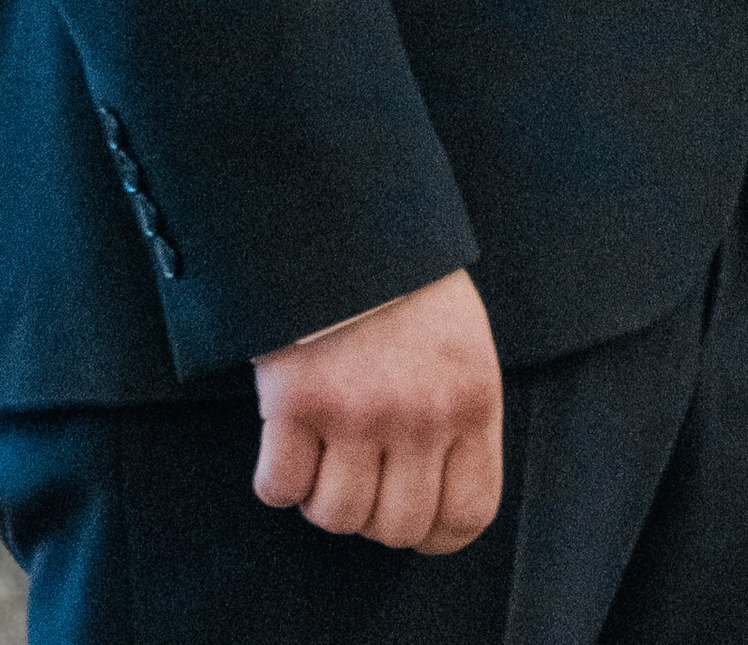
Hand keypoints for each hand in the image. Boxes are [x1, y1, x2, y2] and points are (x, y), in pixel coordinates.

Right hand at [252, 269, 501, 553]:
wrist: (342, 214)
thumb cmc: (405, 283)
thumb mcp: (461, 343)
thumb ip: (457, 412)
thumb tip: (440, 493)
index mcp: (470, 398)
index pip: (469, 514)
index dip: (436, 533)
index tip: (414, 520)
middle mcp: (419, 415)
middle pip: (397, 527)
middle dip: (374, 515)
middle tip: (359, 474)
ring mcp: (356, 412)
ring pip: (335, 516)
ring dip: (322, 496)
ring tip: (322, 452)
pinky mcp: (295, 402)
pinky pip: (279, 488)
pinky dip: (277, 479)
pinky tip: (286, 442)